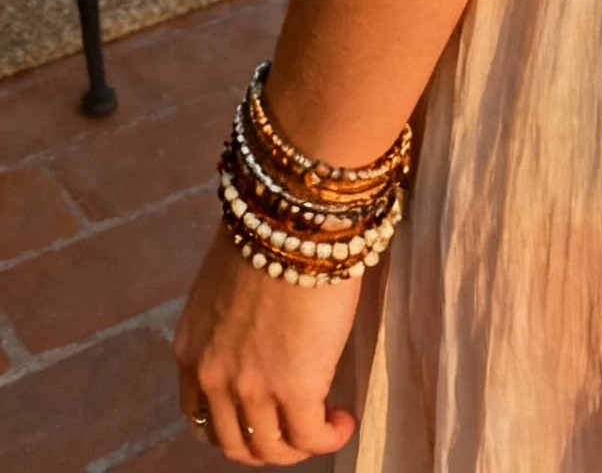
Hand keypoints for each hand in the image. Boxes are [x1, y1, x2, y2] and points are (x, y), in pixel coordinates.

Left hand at [174, 226, 360, 463]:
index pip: (200, 416)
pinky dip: (328, 438)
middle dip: (266, 444)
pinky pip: (311, 437)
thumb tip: (256, 328)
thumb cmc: (266, 232)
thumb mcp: (224, 283)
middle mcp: (212, 378)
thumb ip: (229, 321)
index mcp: (189, 350)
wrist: (294, 220)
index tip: (260, 416)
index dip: (233, 425)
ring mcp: (252, 389)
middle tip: (295, 428)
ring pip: (272, 449)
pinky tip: (344, 421)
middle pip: (235, 443)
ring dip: (300, 446)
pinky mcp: (297, 390)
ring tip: (326, 424)